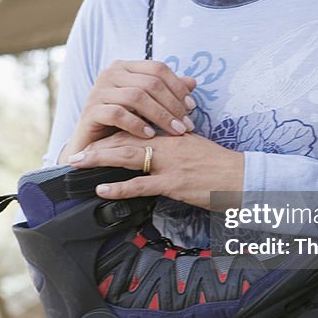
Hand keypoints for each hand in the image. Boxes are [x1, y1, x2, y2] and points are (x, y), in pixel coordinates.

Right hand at [60, 60, 196, 160]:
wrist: (93, 145)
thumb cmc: (124, 123)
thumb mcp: (148, 106)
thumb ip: (168, 92)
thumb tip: (193, 82)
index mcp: (125, 67)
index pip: (158, 69)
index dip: (178, 87)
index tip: (191, 107)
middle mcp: (110, 73)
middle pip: (150, 83)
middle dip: (172, 105)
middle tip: (186, 125)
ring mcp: (98, 91)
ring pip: (136, 97)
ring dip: (160, 116)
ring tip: (174, 131)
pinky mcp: (90, 111)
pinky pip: (118, 114)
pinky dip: (137, 124)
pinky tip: (150, 136)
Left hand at [67, 131, 243, 209]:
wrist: (242, 178)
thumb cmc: (221, 166)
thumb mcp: (197, 148)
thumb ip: (177, 143)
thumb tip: (161, 144)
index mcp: (173, 135)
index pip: (137, 128)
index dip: (112, 132)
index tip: (94, 137)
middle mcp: (168, 145)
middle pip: (125, 139)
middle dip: (97, 145)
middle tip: (75, 152)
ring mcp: (170, 164)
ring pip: (127, 157)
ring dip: (99, 160)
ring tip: (78, 164)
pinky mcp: (173, 184)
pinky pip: (140, 185)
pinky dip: (118, 187)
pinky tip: (102, 189)